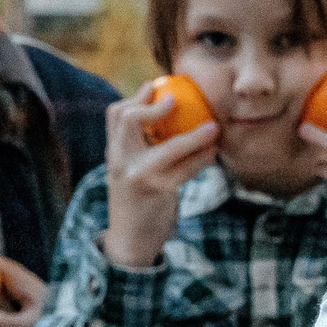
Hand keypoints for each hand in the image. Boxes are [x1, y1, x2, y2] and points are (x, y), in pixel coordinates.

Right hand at [103, 80, 218, 270]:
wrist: (130, 240)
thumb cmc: (137, 200)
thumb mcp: (129, 171)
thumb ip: (138, 147)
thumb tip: (165, 113)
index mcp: (113, 153)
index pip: (115, 115)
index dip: (135, 97)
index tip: (155, 86)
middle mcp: (119, 161)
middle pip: (128, 120)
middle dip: (154, 106)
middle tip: (177, 99)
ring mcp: (137, 177)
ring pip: (168, 147)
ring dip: (195, 136)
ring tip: (213, 128)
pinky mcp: (158, 191)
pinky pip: (185, 170)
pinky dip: (202, 159)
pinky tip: (212, 154)